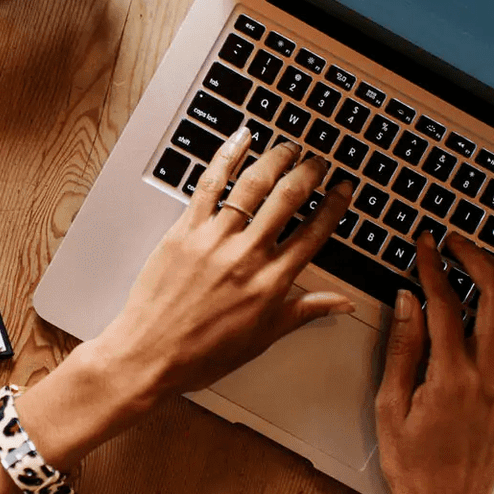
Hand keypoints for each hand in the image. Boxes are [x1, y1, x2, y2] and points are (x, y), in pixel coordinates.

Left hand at [90, 132, 355, 403]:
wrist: (150, 355)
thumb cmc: (202, 353)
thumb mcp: (262, 337)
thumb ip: (304, 311)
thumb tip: (341, 303)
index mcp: (271, 283)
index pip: (314, 234)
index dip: (334, 207)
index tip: (343, 190)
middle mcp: (247, 256)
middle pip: (288, 199)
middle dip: (309, 173)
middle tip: (318, 161)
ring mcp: (214, 239)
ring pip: (253, 184)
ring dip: (276, 158)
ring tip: (289, 148)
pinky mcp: (184, 230)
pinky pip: (210, 184)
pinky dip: (227, 156)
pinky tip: (241, 139)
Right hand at [375, 232, 493, 493]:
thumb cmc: (413, 465)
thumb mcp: (390, 406)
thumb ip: (402, 348)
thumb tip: (407, 300)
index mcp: (451, 381)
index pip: (445, 305)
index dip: (433, 268)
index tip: (425, 247)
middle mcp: (491, 381)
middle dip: (477, 260)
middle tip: (457, 244)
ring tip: (490, 262)